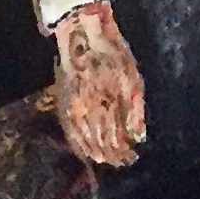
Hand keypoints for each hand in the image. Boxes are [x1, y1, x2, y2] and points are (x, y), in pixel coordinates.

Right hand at [51, 1, 145, 167]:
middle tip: (121, 162)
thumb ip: (135, 109)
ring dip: (96, 153)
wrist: (82, 36)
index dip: (123, 151)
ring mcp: (72, 109)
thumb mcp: (131, 76)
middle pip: (100, 142)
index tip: (131, 157)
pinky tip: (85, 151)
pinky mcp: (62, 105)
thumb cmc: (112, 54)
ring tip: (106, 160)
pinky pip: (69, 133)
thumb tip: (137, 136)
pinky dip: (79, 146)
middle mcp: (87, 110)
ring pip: (84, 141)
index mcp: (106, 103)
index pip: (115, 138)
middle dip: (112, 155)